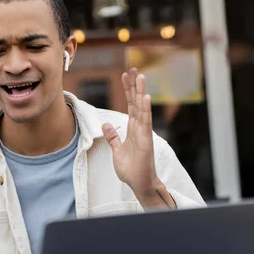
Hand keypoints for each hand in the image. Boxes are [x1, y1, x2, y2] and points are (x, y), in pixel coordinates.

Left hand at [102, 69, 173, 207]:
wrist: (138, 184)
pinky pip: (146, 123)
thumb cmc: (131, 169)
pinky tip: (145, 97)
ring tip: (140, 76)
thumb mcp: (117, 150)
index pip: (130, 105)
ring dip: (141, 92)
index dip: (127, 91)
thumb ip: (113, 137)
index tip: (124, 76)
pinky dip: (145, 109)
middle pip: (136, 103)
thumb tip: (106, 124)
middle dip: (134, 86)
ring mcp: (144, 133)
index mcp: (132, 129)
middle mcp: (139, 128)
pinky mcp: (146, 141)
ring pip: (142, 108)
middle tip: (132, 69)